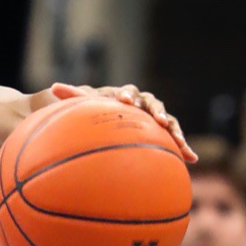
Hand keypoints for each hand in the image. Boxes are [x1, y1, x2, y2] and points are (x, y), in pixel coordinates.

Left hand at [52, 83, 196, 161]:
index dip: (128, 95)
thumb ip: (73, 96)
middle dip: (157, 112)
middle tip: (157, 120)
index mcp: (127, 95)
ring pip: (169, 122)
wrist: (115, 116)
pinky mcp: (164, 133)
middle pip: (154, 105)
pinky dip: (184, 148)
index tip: (125, 101)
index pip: (129, 92)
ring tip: (180, 143)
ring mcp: (157, 118)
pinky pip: (175, 140)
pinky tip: (192, 159)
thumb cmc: (98, 109)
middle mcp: (145, 104)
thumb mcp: (85, 104)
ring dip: (175, 131)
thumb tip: (53, 86)